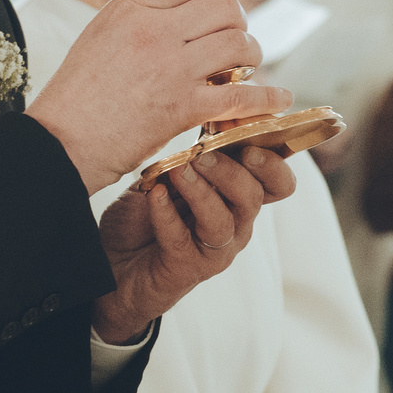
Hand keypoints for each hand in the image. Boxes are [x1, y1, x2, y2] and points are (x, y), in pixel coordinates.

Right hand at [29, 0, 291, 192]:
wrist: (62, 140)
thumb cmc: (78, 93)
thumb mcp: (101, 33)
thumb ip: (140, 13)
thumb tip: (178, 0)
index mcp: (131, 8)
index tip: (218, 6)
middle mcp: (154, 31)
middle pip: (225, 7)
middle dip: (238, 24)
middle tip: (232, 41)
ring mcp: (171, 69)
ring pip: (239, 45)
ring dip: (250, 56)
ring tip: (243, 68)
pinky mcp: (183, 108)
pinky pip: (242, 96)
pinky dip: (268, 98)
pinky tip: (279, 99)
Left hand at [93, 147, 295, 343]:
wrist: (113, 263)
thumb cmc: (146, 217)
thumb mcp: (170, 178)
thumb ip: (192, 158)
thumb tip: (204, 125)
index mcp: (239, 200)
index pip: (279, 183)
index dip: (272, 161)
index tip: (244, 135)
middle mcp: (235, 226)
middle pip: (254, 197)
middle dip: (231, 171)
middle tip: (204, 152)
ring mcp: (214, 250)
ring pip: (223, 221)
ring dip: (201, 192)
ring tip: (178, 170)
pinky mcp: (186, 267)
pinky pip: (181, 239)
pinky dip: (166, 214)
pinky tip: (154, 194)